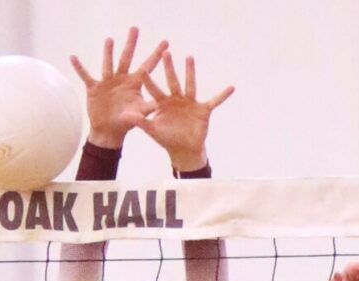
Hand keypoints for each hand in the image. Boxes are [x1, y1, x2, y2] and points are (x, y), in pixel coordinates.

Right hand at [70, 27, 167, 148]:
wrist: (108, 131)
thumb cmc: (125, 123)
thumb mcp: (139, 115)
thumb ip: (148, 108)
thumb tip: (160, 105)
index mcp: (134, 84)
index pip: (147, 67)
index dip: (156, 56)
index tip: (166, 43)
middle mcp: (121, 79)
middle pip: (127, 58)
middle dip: (131, 44)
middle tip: (135, 28)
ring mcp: (107, 82)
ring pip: (108, 64)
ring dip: (109, 52)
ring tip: (110, 40)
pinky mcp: (94, 88)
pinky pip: (86, 76)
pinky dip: (79, 68)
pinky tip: (73, 58)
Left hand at [134, 51, 233, 171]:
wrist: (183, 149)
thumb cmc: (167, 139)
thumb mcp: (153, 131)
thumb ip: (141, 122)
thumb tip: (126, 116)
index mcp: (163, 103)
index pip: (155, 90)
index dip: (149, 82)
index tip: (143, 70)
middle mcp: (176, 99)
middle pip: (172, 81)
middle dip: (169, 68)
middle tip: (165, 53)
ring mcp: (190, 102)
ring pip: (190, 85)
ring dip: (190, 72)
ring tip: (189, 57)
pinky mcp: (203, 109)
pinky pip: (215, 101)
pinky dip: (222, 95)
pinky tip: (231, 87)